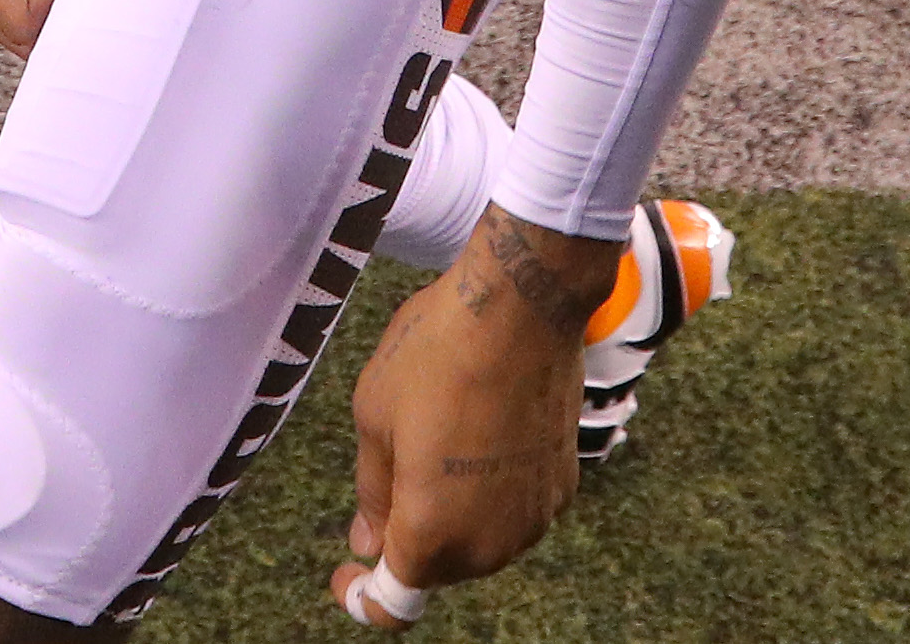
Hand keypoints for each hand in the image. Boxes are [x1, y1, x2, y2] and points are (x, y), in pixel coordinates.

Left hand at [337, 211, 615, 621]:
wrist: (524, 305)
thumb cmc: (438, 353)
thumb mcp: (375, 418)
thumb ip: (373, 494)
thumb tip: (369, 541)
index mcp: (433, 532)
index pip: (393, 604)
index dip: (362, 597)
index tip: (345, 570)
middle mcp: (490, 542)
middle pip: (437, 571)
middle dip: (407, 543)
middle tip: (388, 479)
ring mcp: (534, 517)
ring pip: (479, 543)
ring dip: (451, 517)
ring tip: (435, 444)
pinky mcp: (564, 485)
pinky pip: (513, 510)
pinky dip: (489, 493)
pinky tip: (478, 436)